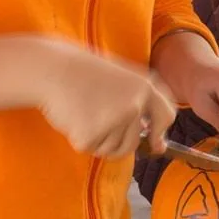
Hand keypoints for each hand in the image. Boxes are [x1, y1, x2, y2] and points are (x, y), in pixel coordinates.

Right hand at [39, 40, 175, 157]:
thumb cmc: (84, 73)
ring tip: (84, 112)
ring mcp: (114, 121)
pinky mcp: (91, 136)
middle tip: (97, 118)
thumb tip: (158, 144)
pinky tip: (73, 117)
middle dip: (117, 139)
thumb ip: (140, 104)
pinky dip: (81, 139)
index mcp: (144, 86)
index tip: (155, 144)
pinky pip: (92, 149)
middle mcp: (134, 105)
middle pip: (134, 142)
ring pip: (113, 150)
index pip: (167, 116)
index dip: (160, 133)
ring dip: (100, 140)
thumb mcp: (120, 78)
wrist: (51, 69)